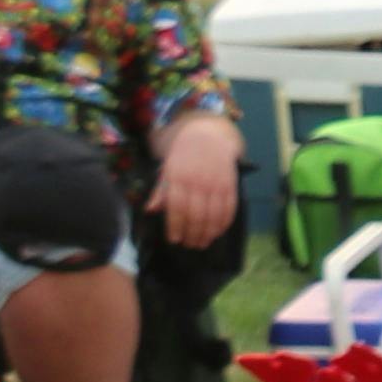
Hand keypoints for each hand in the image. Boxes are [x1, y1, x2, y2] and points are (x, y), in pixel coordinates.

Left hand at [152, 116, 241, 251]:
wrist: (209, 137)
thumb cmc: (184, 155)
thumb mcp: (167, 169)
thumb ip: (161, 191)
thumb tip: (150, 210)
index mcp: (178, 178)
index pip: (176, 208)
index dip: (175, 227)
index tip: (174, 240)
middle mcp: (197, 183)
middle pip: (195, 216)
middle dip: (192, 234)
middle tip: (190, 245)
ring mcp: (216, 185)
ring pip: (212, 217)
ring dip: (208, 234)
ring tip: (203, 242)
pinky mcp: (230, 187)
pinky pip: (228, 211)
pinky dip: (223, 225)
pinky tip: (217, 232)